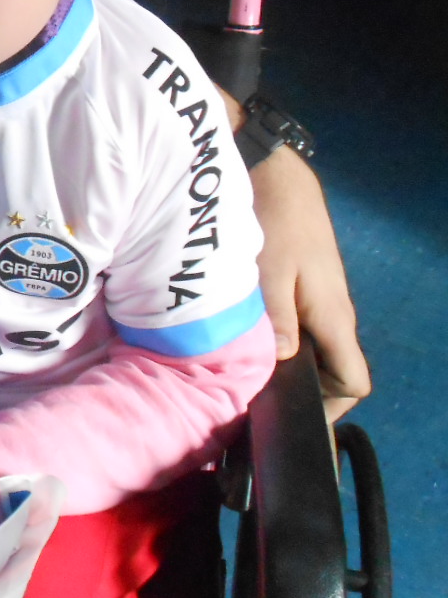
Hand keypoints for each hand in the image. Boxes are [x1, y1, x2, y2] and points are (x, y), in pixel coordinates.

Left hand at [249, 145, 371, 420]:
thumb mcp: (269, 274)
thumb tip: (284, 365)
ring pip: (313, 351)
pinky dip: (279, 344)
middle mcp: (334, 315)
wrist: (275, 177)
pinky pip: (299, 329)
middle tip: (254, 405)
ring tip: (243, 381)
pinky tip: (245, 345)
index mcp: (334, 318)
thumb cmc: (275, 224)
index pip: (355, 382)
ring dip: (286, 368)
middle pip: (332, 372)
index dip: (333, 409)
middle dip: (301, 393)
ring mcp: (319, 301)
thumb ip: (278, 322)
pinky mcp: (301, 288)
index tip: (294, 420)